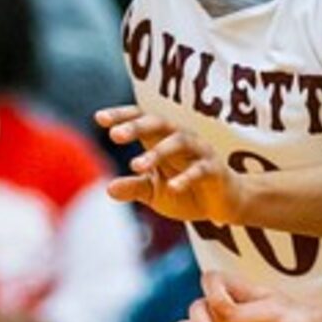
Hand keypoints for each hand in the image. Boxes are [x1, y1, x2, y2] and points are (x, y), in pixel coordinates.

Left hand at [102, 106, 244, 225]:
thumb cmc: (185, 191)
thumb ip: (134, 188)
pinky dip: (186, 178)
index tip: (99, 118)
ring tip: (137, 165)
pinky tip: (172, 187)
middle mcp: (181, 138)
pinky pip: (200, 169)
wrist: (222, 205)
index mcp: (161, 138)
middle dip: (136, 126)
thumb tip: (108, 188)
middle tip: (115, 136)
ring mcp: (200, 151)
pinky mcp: (215, 169)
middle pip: (159, 122)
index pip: (141, 118)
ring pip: (179, 142)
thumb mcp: (154, 192)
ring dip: (158, 152)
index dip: (122, 116)